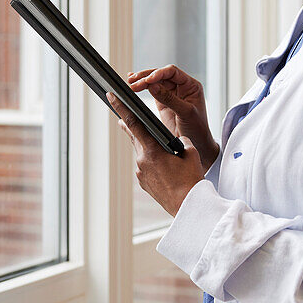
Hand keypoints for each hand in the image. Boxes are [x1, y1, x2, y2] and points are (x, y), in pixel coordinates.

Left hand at [106, 92, 205, 215]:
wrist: (188, 206)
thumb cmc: (191, 179)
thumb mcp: (190, 152)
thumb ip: (181, 140)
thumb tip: (177, 139)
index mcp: (152, 150)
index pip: (134, 123)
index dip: (121, 108)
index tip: (112, 96)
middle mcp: (142, 161)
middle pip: (134, 137)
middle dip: (130, 125)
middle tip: (122, 115)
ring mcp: (141, 173)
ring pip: (141, 153)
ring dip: (147, 147)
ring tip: (156, 146)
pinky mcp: (143, 183)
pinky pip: (145, 168)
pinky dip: (152, 164)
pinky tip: (163, 167)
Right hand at [125, 65, 219, 173]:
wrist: (198, 144)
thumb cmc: (197, 128)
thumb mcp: (185, 113)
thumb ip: (169, 99)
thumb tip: (152, 86)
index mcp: (190, 85)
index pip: (172, 72)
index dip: (159, 73)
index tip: (148, 80)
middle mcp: (181, 86)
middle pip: (161, 74)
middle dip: (146, 77)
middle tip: (133, 82)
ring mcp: (171, 93)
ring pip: (154, 81)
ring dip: (142, 81)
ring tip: (130, 83)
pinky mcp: (163, 102)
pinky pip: (151, 90)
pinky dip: (142, 87)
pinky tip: (133, 83)